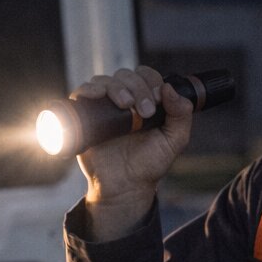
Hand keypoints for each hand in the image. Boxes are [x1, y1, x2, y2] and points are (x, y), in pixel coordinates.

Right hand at [75, 65, 193, 240]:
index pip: (146, 75)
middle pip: (125, 75)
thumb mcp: (174, 140)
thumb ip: (181, 115)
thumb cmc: (149, 164)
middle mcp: (123, 100)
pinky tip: (96, 96)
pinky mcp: (85, 116)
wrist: (125, 186)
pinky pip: (81, 93)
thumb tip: (169, 88)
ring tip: (125, 106)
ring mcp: (103, 107)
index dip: (151, 82)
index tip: (157, 101)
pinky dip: (88, 89)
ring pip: (104, 80)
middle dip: (137, 87)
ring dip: (116, 87)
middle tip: (145, 111)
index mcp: (144, 100)